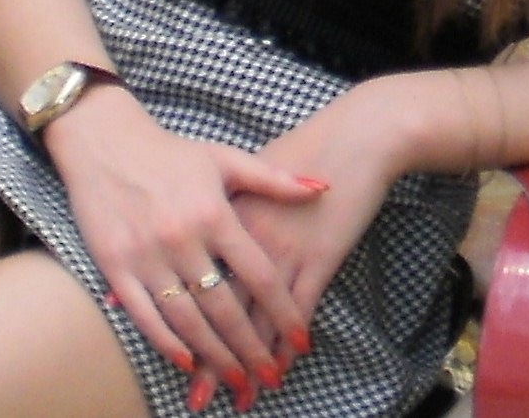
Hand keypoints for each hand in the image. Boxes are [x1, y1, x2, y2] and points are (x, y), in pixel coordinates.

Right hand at [45, 85, 323, 399]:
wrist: (106, 145)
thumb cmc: (174, 154)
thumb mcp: (228, 160)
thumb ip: (276, 180)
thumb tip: (323, 188)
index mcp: (215, 214)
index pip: (258, 274)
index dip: (283, 310)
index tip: (301, 340)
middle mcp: (183, 240)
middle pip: (224, 307)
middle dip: (250, 348)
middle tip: (270, 378)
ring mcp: (147, 257)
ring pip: (186, 320)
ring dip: (213, 356)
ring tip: (236, 381)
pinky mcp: (115, 269)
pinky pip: (144, 316)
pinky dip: (166, 343)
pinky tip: (187, 361)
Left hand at [180, 86, 405, 412]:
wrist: (355, 136)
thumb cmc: (306, 147)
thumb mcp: (253, 168)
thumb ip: (224, 202)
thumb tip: (192, 228)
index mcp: (228, 216)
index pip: (198, 279)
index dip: (184, 322)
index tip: (173, 357)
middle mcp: (249, 239)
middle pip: (224, 308)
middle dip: (211, 358)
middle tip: (198, 399)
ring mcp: (286, 250)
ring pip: (260, 317)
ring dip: (251, 360)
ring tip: (241, 396)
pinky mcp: (320, 256)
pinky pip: (299, 308)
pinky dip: (289, 339)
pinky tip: (284, 364)